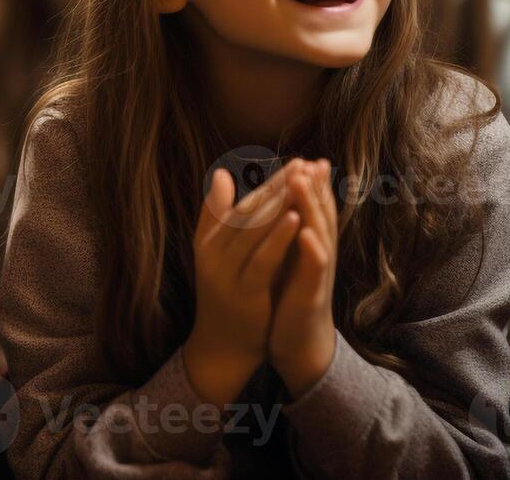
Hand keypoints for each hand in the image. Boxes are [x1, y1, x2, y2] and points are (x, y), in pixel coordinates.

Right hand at [183, 160, 303, 405]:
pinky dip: (278, 237)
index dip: (267, 183)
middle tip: (301, 164)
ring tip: (299, 182)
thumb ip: (217, 216)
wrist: (222, 346)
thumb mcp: (217, 253)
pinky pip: (262, 259)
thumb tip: (221, 174)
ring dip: (278, 204)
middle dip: (276, 186)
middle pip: (248, 212)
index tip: (293, 162)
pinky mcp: (243, 291)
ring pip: (254, 231)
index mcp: (208, 241)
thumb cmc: (225, 294)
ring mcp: (226, 272)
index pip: (240, 204)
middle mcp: (213, 252)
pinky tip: (295, 219)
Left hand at [268, 159, 336, 395]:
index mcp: (309, 247)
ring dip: (312, 207)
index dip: (313, 185)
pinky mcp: (312, 294)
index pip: (312, 210)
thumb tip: (279, 207)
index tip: (308, 158)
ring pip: (320, 234)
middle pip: (321, 215)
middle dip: (317, 187)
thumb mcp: (286, 263)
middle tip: (314, 160)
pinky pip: (314, 269)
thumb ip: (285, 235)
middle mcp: (318, 256)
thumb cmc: (289, 299)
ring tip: (304, 181)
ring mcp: (317, 275)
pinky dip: (312, 249)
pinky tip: (306, 234)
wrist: (297, 344)